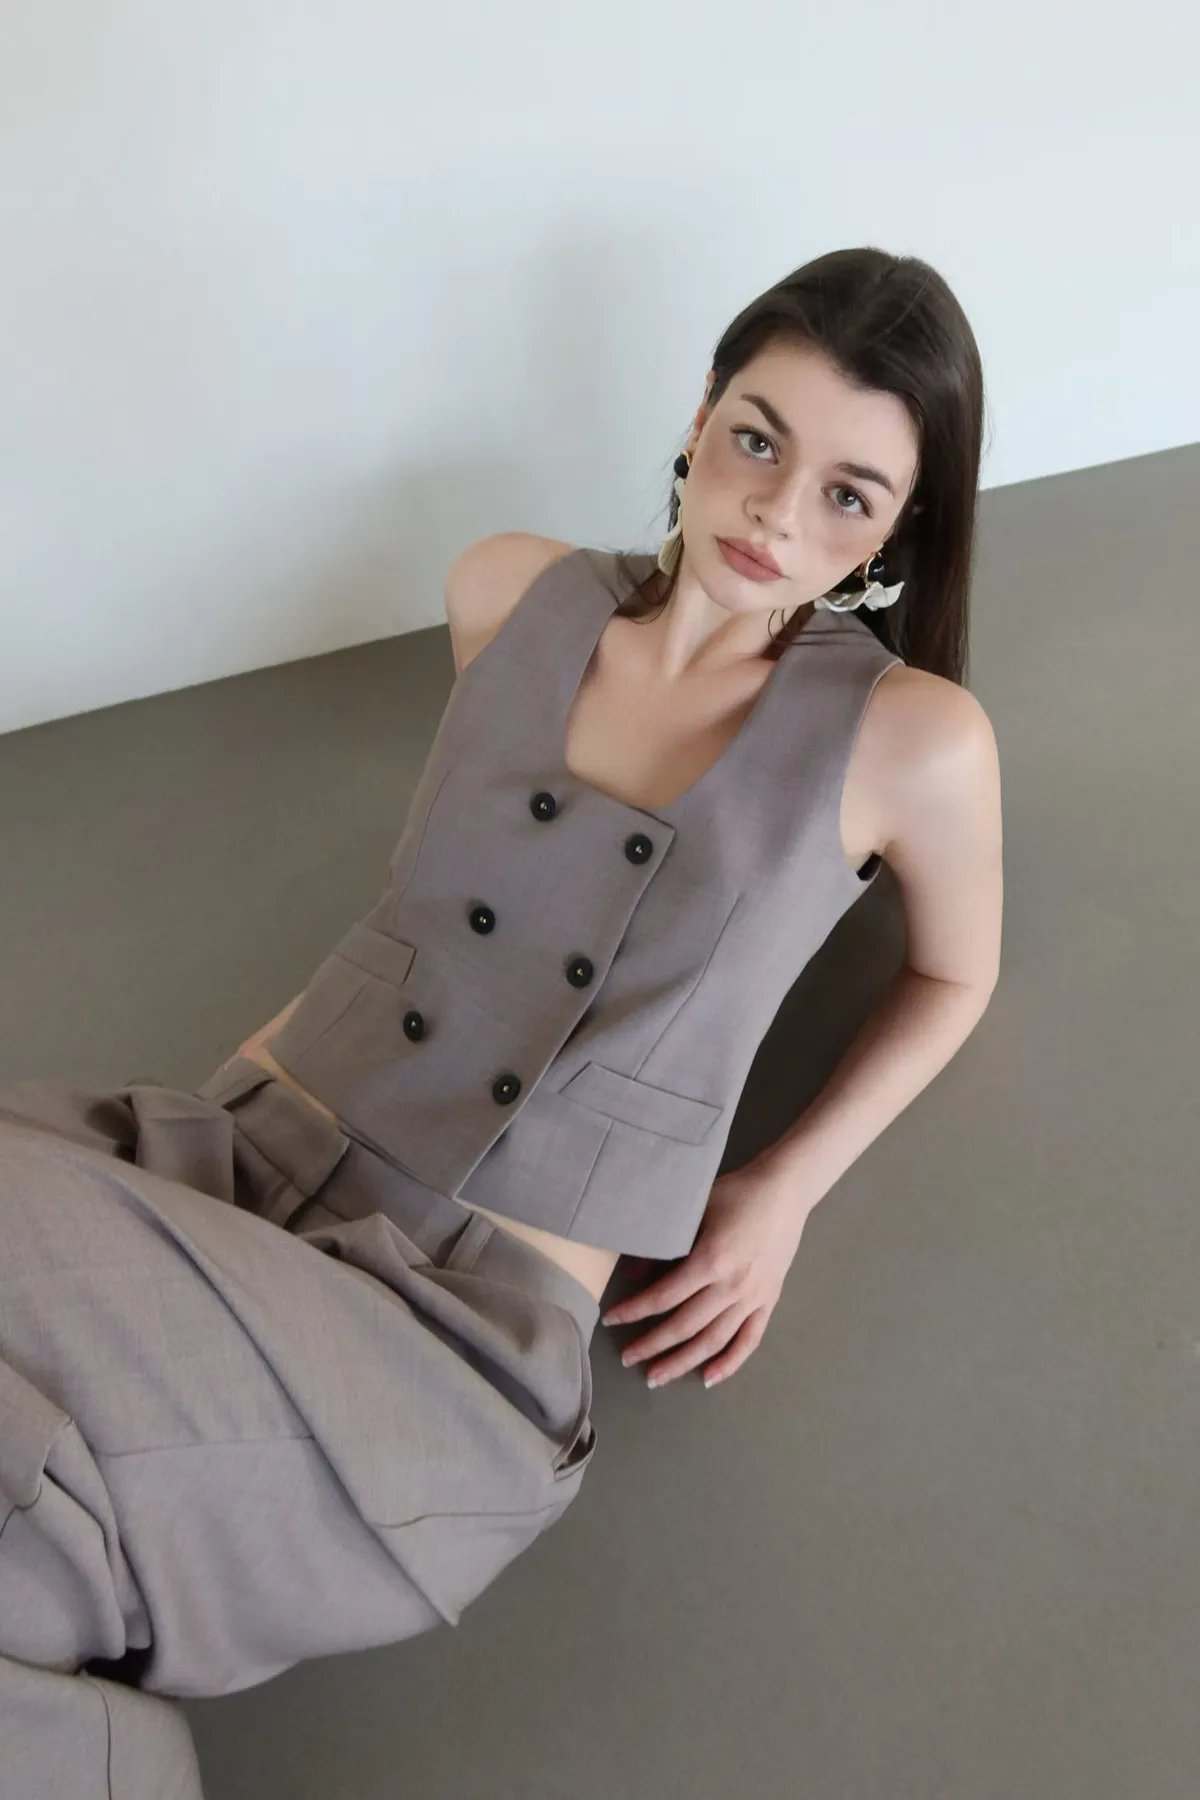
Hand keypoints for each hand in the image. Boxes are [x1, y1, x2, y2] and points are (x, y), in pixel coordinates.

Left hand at [600, 1161, 813, 1388]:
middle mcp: (732, 1286)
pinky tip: (708, 1378)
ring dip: (683, 1362)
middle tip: (628, 1359)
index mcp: (711, 1260)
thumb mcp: (695, 1210)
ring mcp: (753, 1298)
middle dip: (652, 1345)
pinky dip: (729, 1363)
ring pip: (713, 1341)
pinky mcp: (769, 1301)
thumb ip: (666, 1245)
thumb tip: (633, 1273)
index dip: (635, 1310)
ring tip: (657, 1377)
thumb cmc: (736, 1194)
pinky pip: (749, 1340)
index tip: (612, 1320)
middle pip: (685, 1326)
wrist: (785, 1190)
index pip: (664, 1296)